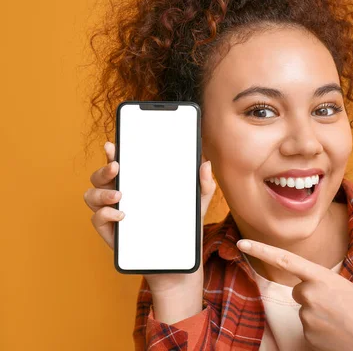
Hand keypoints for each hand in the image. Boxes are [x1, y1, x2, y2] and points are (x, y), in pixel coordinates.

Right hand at [83, 141, 216, 297]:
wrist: (177, 263)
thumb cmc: (183, 228)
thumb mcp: (196, 205)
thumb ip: (203, 185)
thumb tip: (206, 163)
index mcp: (137, 183)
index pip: (120, 163)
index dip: (112, 152)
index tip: (113, 144)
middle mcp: (120, 195)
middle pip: (100, 176)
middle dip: (104, 169)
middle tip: (117, 167)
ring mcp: (112, 213)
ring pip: (91, 195)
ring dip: (101, 192)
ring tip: (120, 195)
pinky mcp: (110, 232)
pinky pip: (97, 219)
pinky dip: (105, 214)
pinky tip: (121, 214)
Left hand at [236, 239, 352, 350]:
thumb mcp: (348, 288)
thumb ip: (324, 284)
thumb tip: (307, 291)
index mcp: (322, 278)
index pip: (285, 260)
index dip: (261, 250)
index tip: (242, 243)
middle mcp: (311, 295)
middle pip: (299, 291)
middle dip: (312, 296)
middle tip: (337, 306)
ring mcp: (308, 318)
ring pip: (305, 312)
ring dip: (319, 315)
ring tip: (342, 321)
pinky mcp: (308, 338)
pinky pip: (309, 331)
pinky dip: (320, 332)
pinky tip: (338, 333)